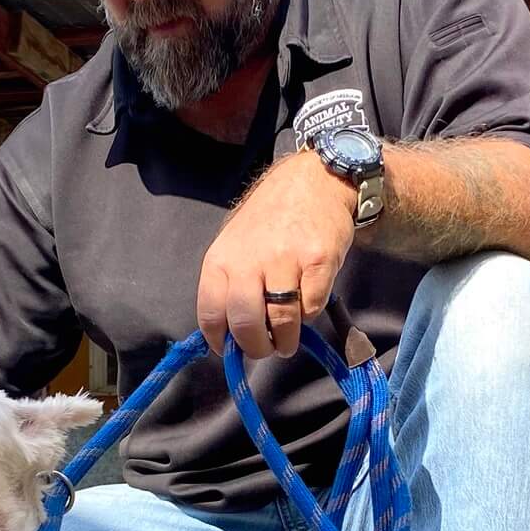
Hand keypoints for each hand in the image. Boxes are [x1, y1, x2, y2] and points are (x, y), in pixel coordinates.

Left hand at [197, 151, 355, 359]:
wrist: (314, 181)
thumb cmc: (271, 218)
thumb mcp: (236, 244)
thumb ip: (230, 284)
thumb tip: (230, 334)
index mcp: (221, 259)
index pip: (210, 314)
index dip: (220, 342)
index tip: (231, 350)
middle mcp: (249, 260)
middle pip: (246, 323)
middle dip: (256, 348)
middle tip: (265, 349)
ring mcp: (285, 259)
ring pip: (282, 321)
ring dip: (286, 340)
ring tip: (288, 341)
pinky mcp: (319, 260)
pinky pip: (311, 306)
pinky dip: (309, 313)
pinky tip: (306, 303)